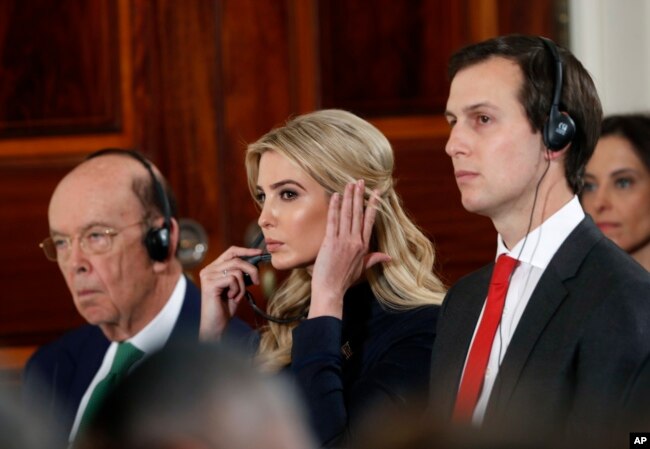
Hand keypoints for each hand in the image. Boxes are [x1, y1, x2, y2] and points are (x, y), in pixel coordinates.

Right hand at [199, 246, 263, 340]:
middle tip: (257, 281)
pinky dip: (238, 290)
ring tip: (237, 296)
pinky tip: (232, 298)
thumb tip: (255, 263)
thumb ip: (241, 274)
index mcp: (213, 268)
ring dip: (242, 285)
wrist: (216, 325)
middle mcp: (208, 270)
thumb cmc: (225, 308)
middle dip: (251, 269)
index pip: (231, 252)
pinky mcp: (210, 284)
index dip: (246, 251)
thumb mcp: (236, 287)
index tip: (259, 253)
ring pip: (236, 270)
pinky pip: (232, 279)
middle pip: (236, 259)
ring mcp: (208, 276)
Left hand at [309, 180, 390, 318]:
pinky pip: (333, 221)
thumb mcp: (362, 269)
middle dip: (359, 196)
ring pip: (347, 214)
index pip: (369, 221)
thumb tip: (389, 257)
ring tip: (350, 184)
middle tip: (360, 181)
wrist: (331, 289)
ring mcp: (343, 240)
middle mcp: (355, 241)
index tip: (376, 193)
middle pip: (358, 214)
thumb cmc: (344, 280)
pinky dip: (334, 208)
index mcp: (363, 246)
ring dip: (348, 198)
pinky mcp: (330, 242)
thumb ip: (374, 259)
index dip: (373, 205)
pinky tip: (335, 196)